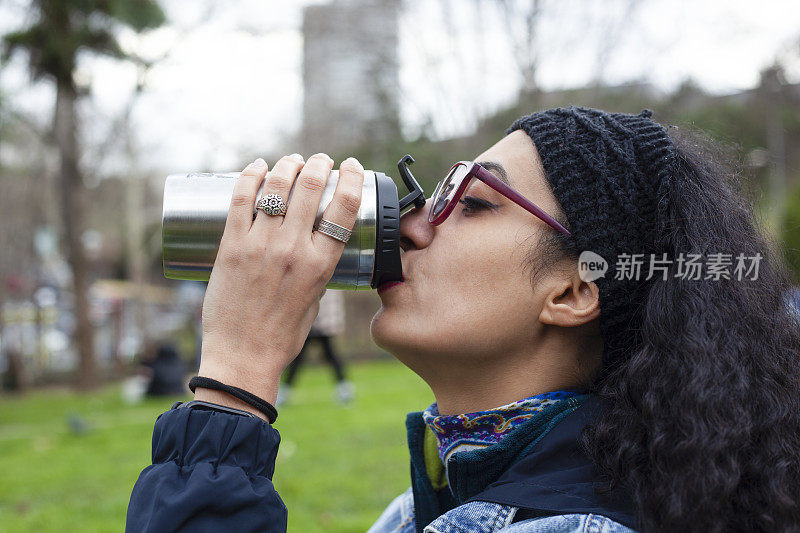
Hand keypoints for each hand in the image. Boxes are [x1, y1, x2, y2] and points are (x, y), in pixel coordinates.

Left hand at [195, 153, 363, 416]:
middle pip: (311, 187)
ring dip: (288, 164)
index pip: (345, 207)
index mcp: (321, 264)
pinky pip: (241, 199)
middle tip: (319, 160)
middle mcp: (293, 249)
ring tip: (292, 161)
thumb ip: (318, 268)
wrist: (243, 357)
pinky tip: (258, 166)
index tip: (352, 167)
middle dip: (319, 164)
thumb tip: (314, 242)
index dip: (352, 178)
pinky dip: (251, 175)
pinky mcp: (231, 246)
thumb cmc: (282, 335)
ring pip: (277, 186)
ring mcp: (260, 245)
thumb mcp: (316, 299)